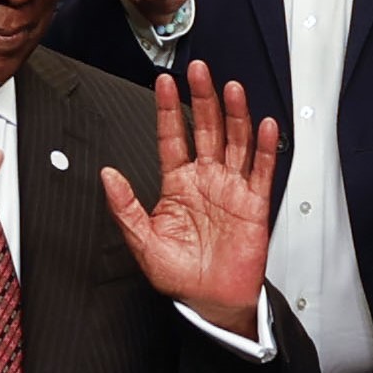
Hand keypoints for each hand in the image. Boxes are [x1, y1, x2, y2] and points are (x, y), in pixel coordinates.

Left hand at [98, 63, 288, 334]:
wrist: (211, 301)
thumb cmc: (179, 275)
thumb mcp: (143, 241)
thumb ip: (125, 207)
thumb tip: (107, 176)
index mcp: (177, 184)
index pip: (172, 137)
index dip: (168, 109)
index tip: (163, 82)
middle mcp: (206, 179)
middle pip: (206, 129)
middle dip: (203, 98)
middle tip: (199, 71)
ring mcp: (232, 188)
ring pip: (235, 142)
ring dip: (234, 114)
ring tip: (231, 89)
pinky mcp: (255, 203)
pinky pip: (262, 171)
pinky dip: (265, 148)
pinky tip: (264, 126)